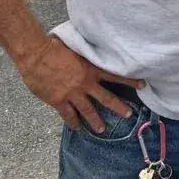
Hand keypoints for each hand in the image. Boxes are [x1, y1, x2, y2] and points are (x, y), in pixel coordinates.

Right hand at [16, 36, 144, 132]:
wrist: (37, 55)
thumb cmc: (55, 48)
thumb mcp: (77, 49)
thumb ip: (87, 55)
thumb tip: (94, 51)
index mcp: (91, 70)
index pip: (115, 76)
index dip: (130, 81)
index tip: (142, 85)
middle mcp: (85, 83)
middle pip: (106, 98)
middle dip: (118, 107)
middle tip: (128, 115)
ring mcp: (72, 94)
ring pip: (88, 111)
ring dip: (96, 121)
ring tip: (102, 130)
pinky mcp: (58, 101)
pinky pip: (68, 115)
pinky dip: (72, 122)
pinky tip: (76, 128)